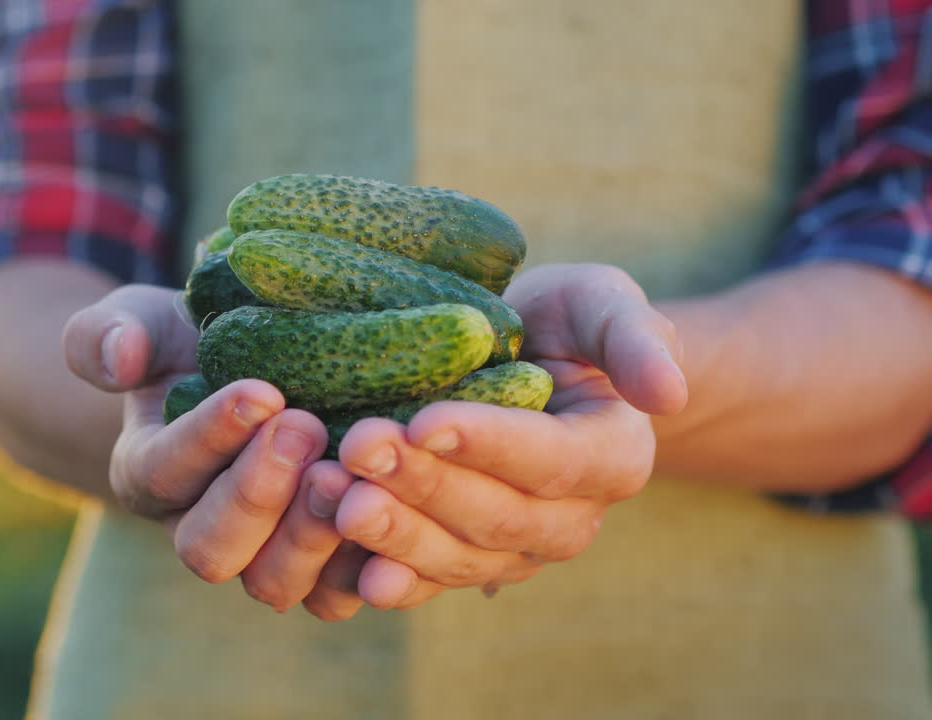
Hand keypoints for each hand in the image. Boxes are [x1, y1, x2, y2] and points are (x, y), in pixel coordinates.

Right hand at [63, 284, 344, 600]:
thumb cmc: (192, 345)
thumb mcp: (143, 322)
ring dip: (310, 535)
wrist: (251, 373)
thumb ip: (106, 334)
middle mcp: (197, 527)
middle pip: (210, 548)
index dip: (210, 437)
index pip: (164, 471)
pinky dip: (364, 567)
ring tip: (347, 472)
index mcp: (149, 472)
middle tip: (306, 427)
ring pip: (272, 583)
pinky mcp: (320, 569)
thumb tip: (118, 358)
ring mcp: (260, 557)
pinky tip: (392, 512)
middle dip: (258, 492)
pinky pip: (336, 594)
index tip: (261, 392)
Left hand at [308, 263, 686, 614]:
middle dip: (423, 486)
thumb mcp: (603, 303)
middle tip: (358, 449)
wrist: (522, 362)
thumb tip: (669, 394)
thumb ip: (637, 338)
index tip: (425, 419)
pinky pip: (425, 581)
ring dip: (393, 534)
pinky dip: (383, 576)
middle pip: (496, 516)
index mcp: (612, 456)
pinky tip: (343, 563)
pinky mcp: (462, 562)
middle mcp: (570, 519)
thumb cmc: (563, 324)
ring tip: (334, 497)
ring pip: (456, 558)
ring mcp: (514, 552)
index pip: (552, 459)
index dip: (490, 444)